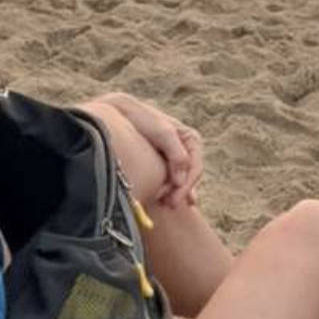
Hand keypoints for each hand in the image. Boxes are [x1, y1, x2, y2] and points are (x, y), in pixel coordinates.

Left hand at [96, 92, 202, 208]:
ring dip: (172, 193)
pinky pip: (170, 181)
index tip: (173, 199)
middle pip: (188, 178)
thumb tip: (181, 181)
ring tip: (161, 203)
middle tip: (167, 205)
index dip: (186, 186)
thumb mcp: (162, 133)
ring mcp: (176, 157)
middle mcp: (187, 150)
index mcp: (192, 140)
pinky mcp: (164, 163)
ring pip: (180, 182)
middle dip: (179, 193)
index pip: (195, 169)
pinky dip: (168, 191)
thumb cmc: (143, 119)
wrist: (123, 112)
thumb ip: (176, 155)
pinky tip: (163, 201)